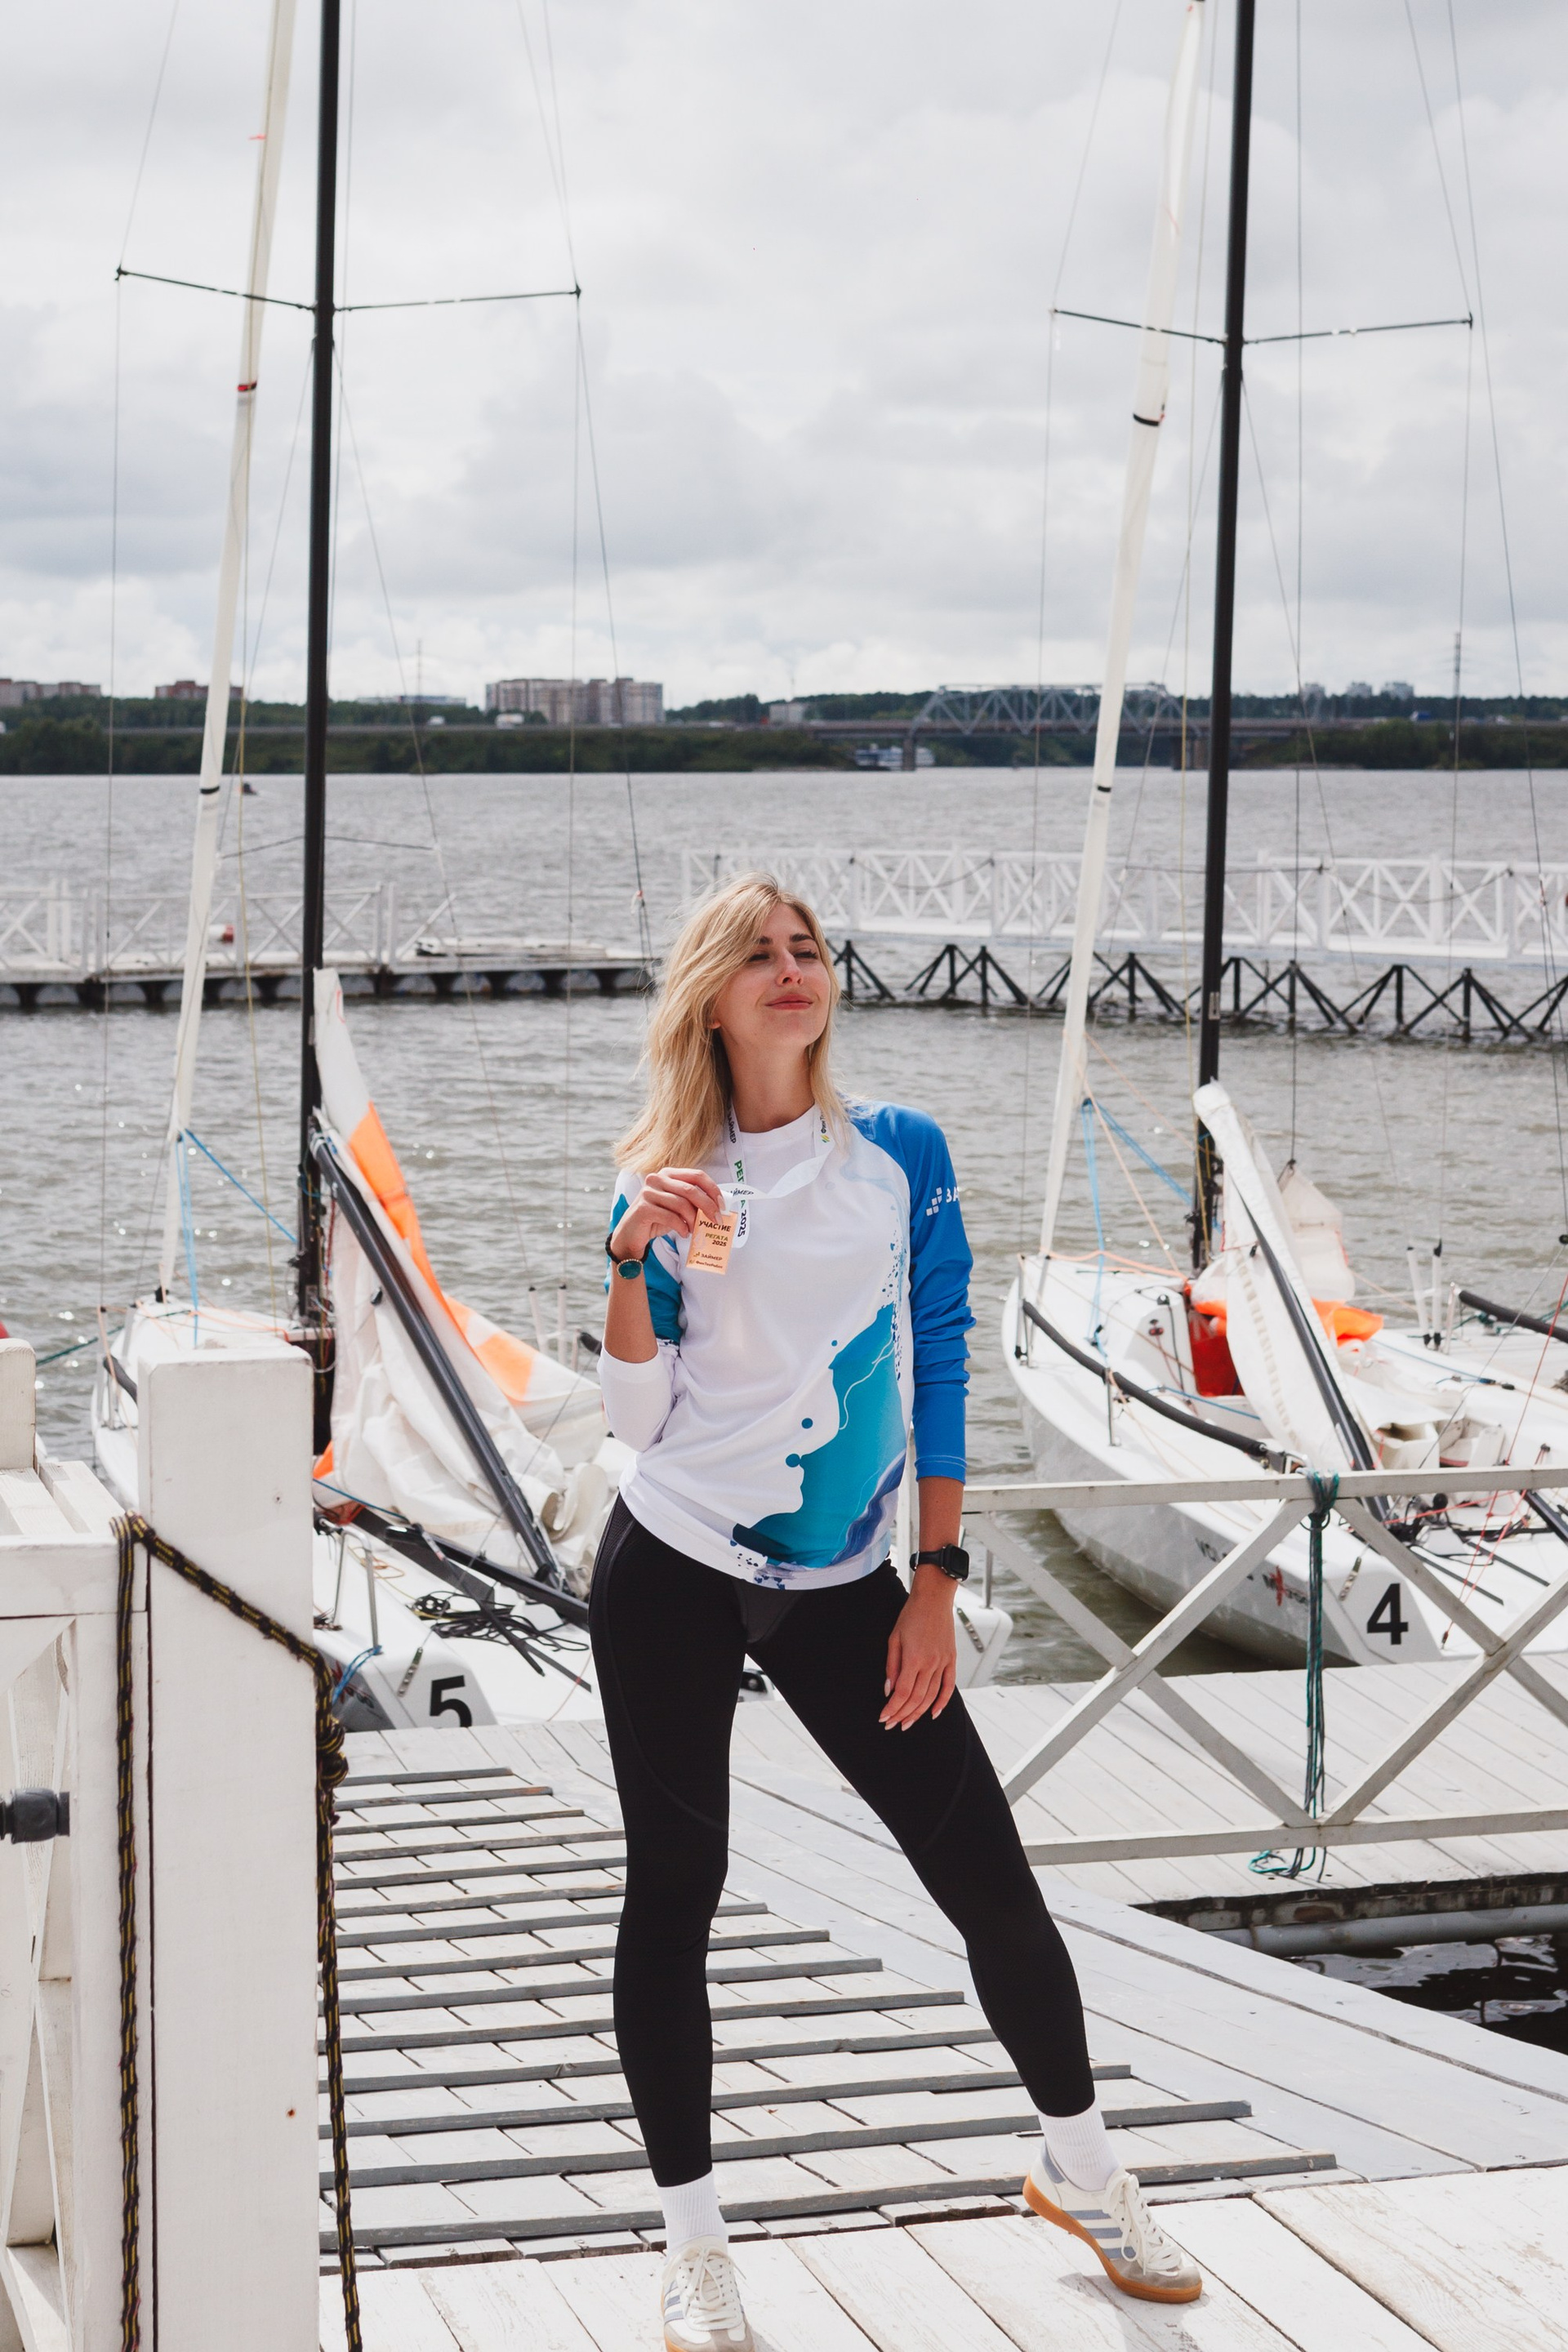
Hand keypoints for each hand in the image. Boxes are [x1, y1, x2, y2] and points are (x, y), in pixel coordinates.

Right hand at [612, 1166, 725, 1257]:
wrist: (632, 1233)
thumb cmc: (658, 1218)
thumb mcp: (677, 1206)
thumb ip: (693, 1202)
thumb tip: (718, 1207)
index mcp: (669, 1173)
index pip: (697, 1175)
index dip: (713, 1189)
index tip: (722, 1205)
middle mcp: (657, 1178)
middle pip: (691, 1189)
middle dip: (708, 1206)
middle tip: (717, 1220)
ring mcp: (648, 1192)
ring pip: (681, 1204)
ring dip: (693, 1220)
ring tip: (695, 1230)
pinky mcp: (643, 1208)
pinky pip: (670, 1217)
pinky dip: (681, 1227)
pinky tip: (684, 1233)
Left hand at [880, 1567, 957, 1729]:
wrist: (934, 1599)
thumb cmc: (910, 1616)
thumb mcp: (894, 1638)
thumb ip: (892, 1666)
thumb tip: (889, 1690)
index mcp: (914, 1658)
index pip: (902, 1692)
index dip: (892, 1708)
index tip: (883, 1717)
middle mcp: (930, 1664)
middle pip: (916, 1698)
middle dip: (902, 1715)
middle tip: (892, 1724)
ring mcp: (943, 1662)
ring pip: (931, 1696)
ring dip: (918, 1713)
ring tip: (907, 1723)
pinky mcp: (951, 1660)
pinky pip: (948, 1686)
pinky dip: (942, 1702)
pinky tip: (933, 1714)